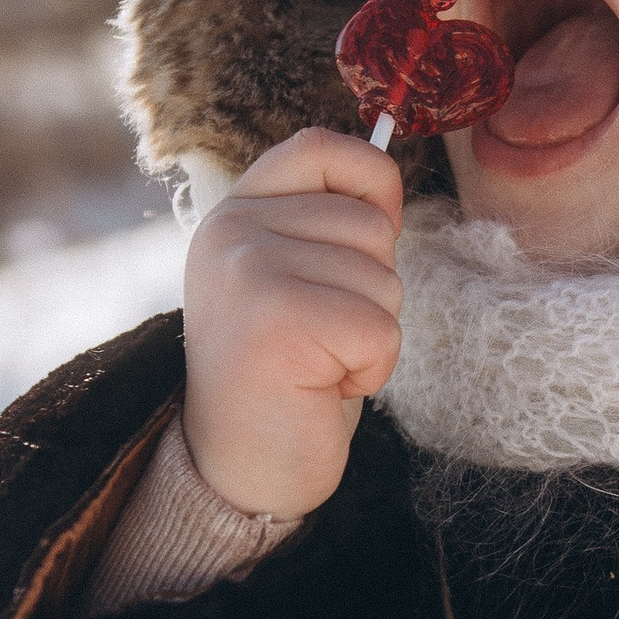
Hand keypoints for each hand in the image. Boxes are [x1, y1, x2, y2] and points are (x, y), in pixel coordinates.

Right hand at [181, 130, 404, 522]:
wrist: (237, 470)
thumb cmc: (283, 376)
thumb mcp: (293, 278)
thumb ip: (324, 223)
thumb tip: (387, 177)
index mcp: (234, 215)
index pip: (319, 148)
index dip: (370, 181)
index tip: (370, 236)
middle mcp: (232, 233)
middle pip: (371, 224)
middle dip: (372, 291)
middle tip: (319, 338)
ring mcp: (249, 272)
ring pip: (383, 279)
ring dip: (371, 334)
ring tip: (317, 363)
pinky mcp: (278, 321)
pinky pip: (380, 328)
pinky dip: (371, 369)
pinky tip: (323, 387)